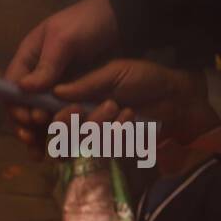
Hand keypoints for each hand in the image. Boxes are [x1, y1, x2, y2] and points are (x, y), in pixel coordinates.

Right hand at [5, 0, 120, 144]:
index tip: (29, 120)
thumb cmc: (88, 22)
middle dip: (26, 126)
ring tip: (41, 153)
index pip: (12, 87)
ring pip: (39, 115)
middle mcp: (37, 74)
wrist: (120, 18)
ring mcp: (54, 85)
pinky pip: (59, 115)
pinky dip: (58, 131)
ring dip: (39, 134)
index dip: (16, 106)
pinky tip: (60, 147)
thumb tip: (24, 88)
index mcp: (29, 57)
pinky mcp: (71, 93)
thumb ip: (47, 65)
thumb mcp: (66, 40)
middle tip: (34, 140)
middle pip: (22, 106)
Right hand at [48, 59, 220, 163]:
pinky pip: (103, 148)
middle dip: (69, 123)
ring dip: (96, 125)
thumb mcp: (114, 72)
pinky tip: (130, 118)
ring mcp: (97, 136)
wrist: (176, 98)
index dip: (44, 117)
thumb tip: (55, 91)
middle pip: (59, 134)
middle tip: (82, 110)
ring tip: (117, 108)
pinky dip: (115, 133)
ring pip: (80, 142)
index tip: (44, 114)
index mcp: (77, 98)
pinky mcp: (112, 148)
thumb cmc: (145, 79)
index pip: (49, 113)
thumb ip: (86, 83)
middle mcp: (82, 119)